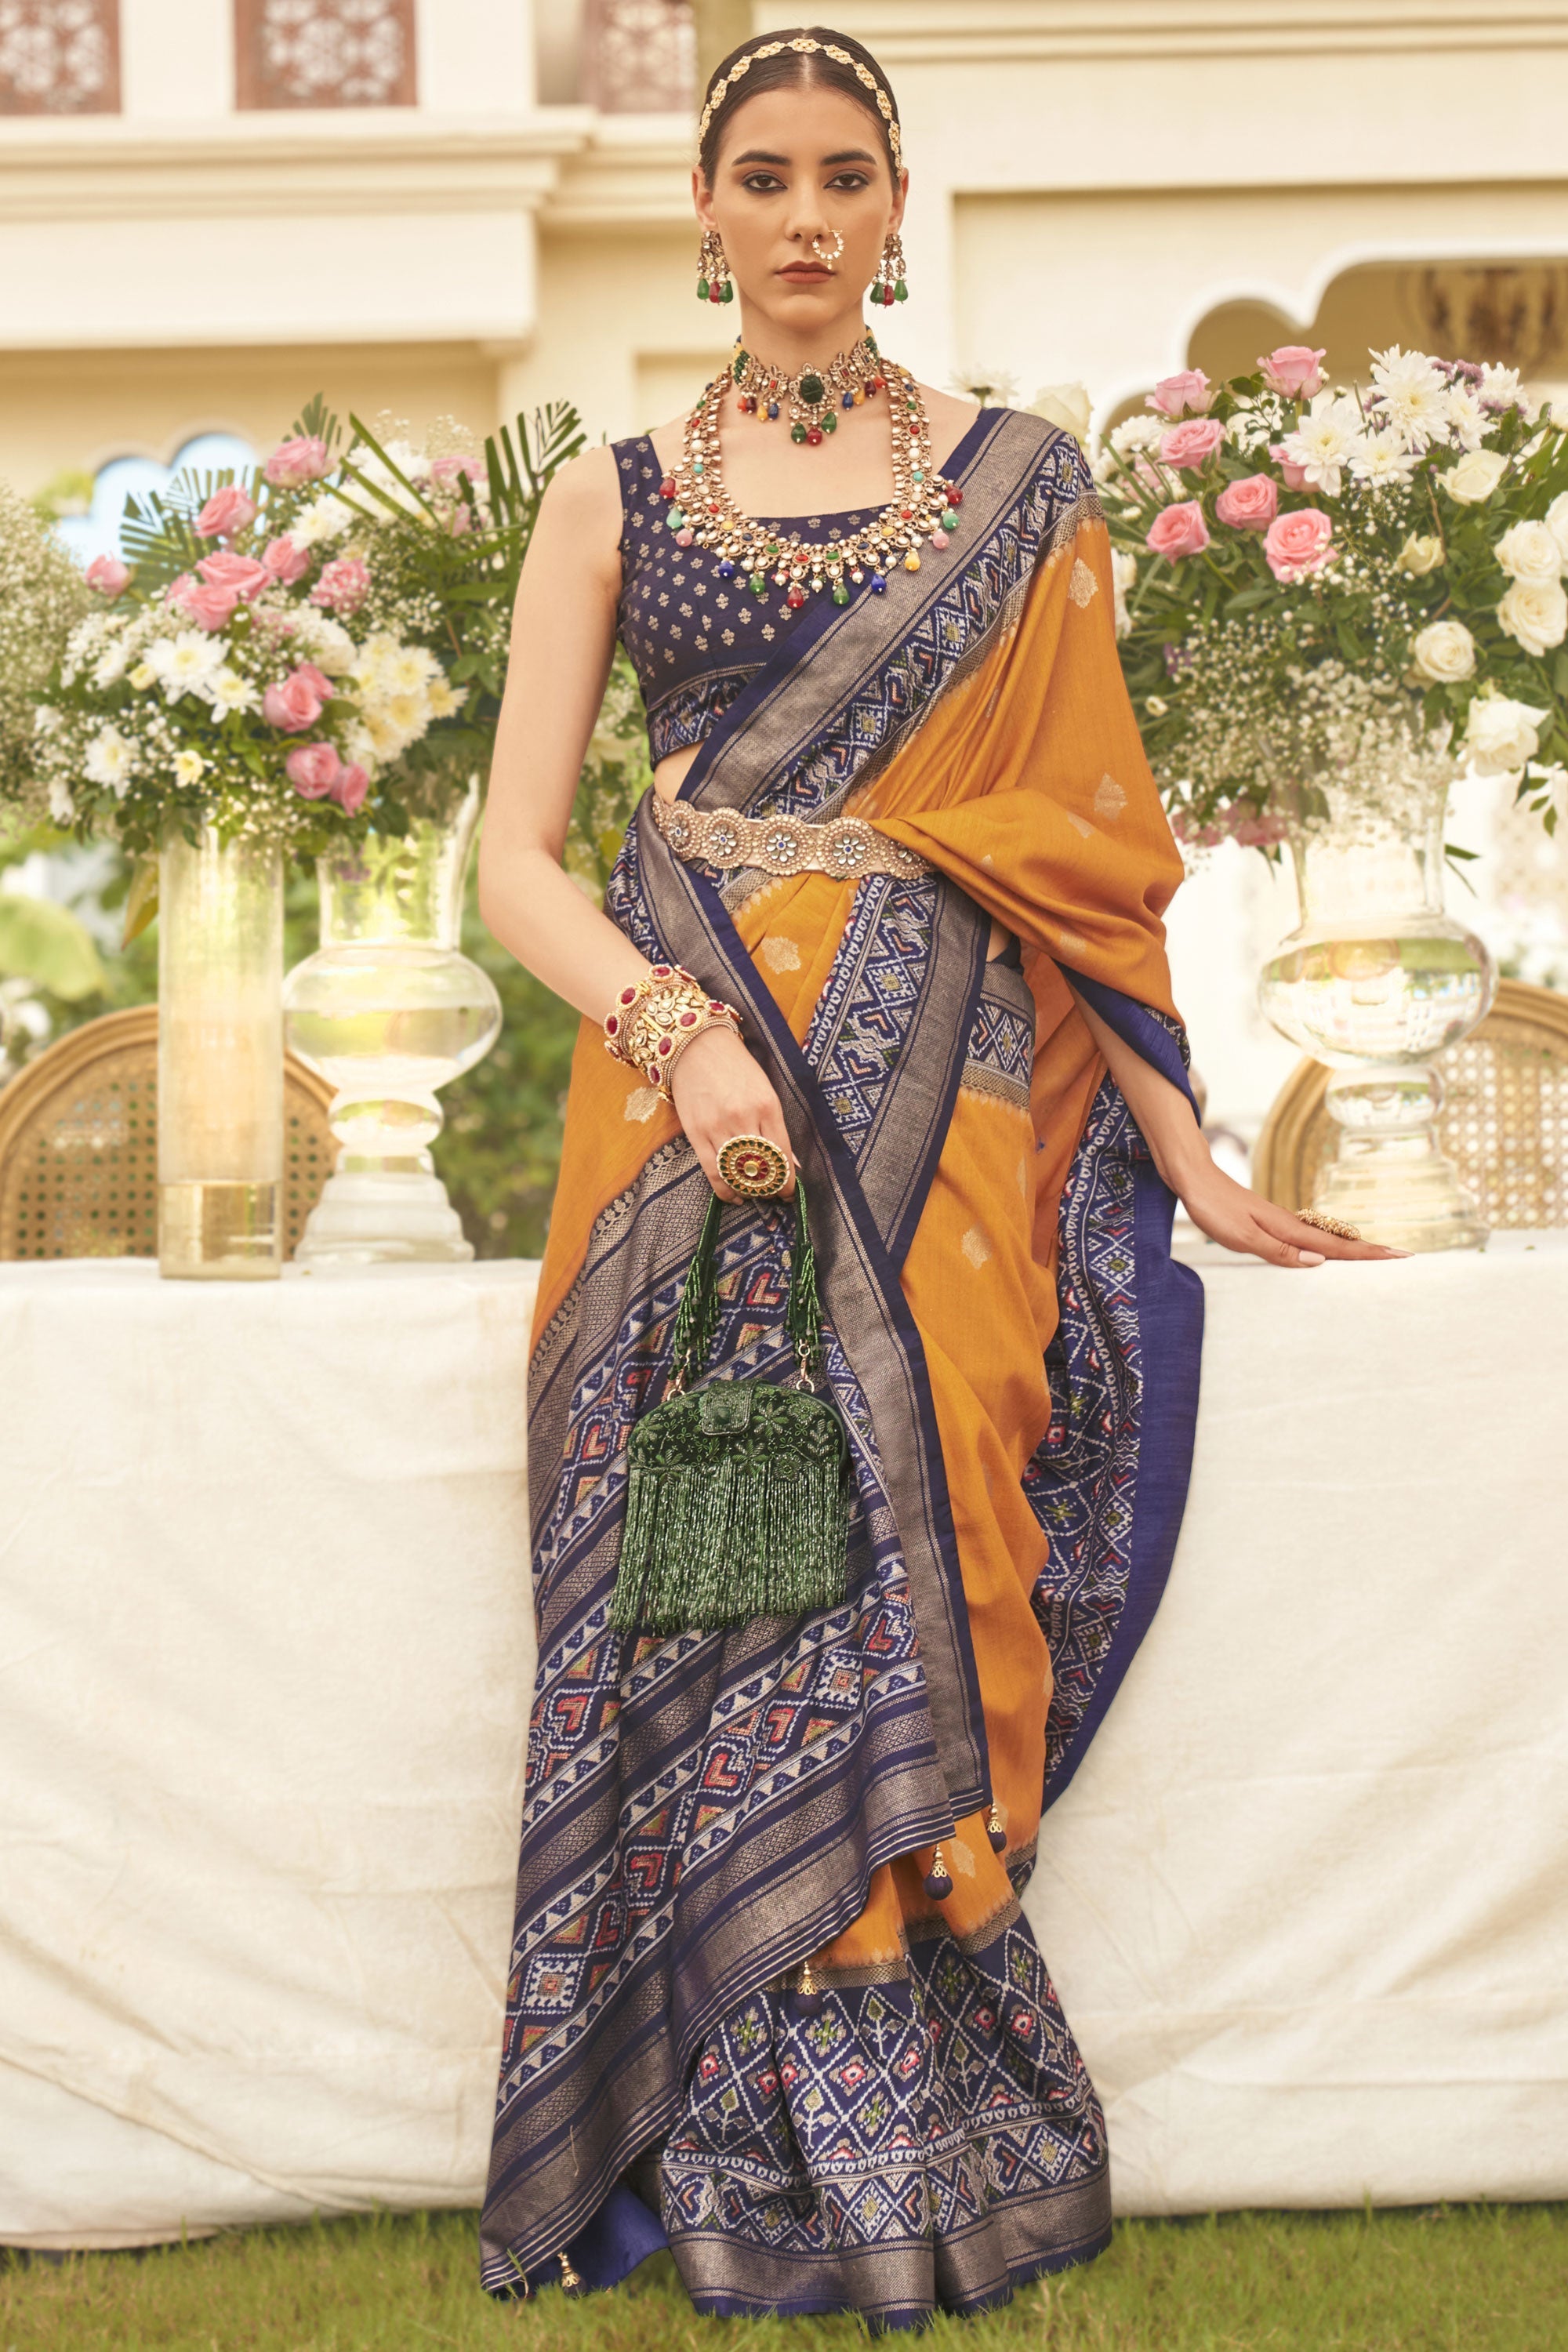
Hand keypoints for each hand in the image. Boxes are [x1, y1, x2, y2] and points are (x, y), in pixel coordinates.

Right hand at [669, 1026, 796, 1202]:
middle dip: (770, 1188)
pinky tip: (733, 1195)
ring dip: (748, 1191)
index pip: (782, 1155)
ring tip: (753, 1195)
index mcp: (767, 1106)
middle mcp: (744, 1118)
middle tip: (773, 1194)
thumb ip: (776, 1127)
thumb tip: (789, 1163)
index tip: (789, 1191)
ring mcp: (718, 1127)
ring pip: (737, 1174)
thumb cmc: (736, 1067)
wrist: (697, 1047)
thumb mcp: (765, 1090)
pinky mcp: (696, 1133)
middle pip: (762, 1169)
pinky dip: (724, 1190)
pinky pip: (712, 1172)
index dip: (788, 1181)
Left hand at [1171, 1144, 1406, 1267]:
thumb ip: (1280, 1251)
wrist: (1192, 1177)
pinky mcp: (1268, 1221)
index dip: (1368, 1254)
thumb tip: (1319, 1262)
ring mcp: (1280, 1222)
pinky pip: (1306, 1236)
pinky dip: (1325, 1244)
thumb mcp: (1243, 1236)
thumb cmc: (1213, 1208)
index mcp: (1287, 1230)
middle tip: (1402, 1256)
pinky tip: (1325, 1249)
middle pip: (1337, 1241)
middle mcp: (1289, 1225)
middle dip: (1370, 1250)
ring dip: (1351, 1247)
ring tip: (1376, 1255)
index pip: (1336, 1247)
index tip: (1399, 1256)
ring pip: (1324, 1238)